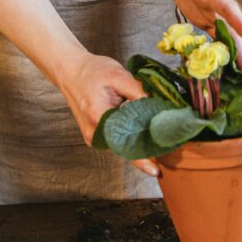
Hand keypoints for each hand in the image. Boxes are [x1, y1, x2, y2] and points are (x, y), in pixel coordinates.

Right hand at [57, 52, 158, 176]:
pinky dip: (131, 137)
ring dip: (140, 142)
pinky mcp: (95, 135)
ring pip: (121, 145)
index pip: (124, 143)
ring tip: (161, 139)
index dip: (141, 159)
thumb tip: (161, 105)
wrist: (71, 71)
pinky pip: (117, 140)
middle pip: (125, 148)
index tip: (156, 170)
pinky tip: (145, 131)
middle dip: (147, 149)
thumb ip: (140, 91)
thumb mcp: (119, 75)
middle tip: (170, 148)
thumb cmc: (93, 71)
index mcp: (99, 116)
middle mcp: (94, 132)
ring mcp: (93, 136)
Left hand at [154, 0, 241, 83]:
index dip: (239, 22)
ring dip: (238, 59)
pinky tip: (226, 71)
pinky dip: (220, 55)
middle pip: (234, 32)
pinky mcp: (202, 19)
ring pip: (228, 39)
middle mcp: (214, 5)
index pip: (227, 7)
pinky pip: (213, 40)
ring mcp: (210, 14)